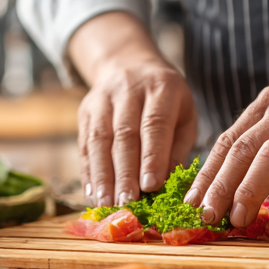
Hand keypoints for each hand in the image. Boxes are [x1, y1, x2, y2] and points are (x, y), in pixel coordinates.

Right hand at [69, 12, 197, 204]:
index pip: (154, 124)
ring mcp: (102, 99)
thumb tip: (167, 187)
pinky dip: (88, 171)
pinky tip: (92, 194)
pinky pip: (84, 144)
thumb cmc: (167, 100)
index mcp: (161, 88)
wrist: (129, 64)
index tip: (151, 187)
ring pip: (99, 140)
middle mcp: (128, 89)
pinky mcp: (85, 111)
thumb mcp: (184, 115)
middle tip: (127, 203)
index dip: (152, 157)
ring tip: (106, 204)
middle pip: (124, 135)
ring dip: (102, 176)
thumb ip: (177, 148)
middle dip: (125, 172)